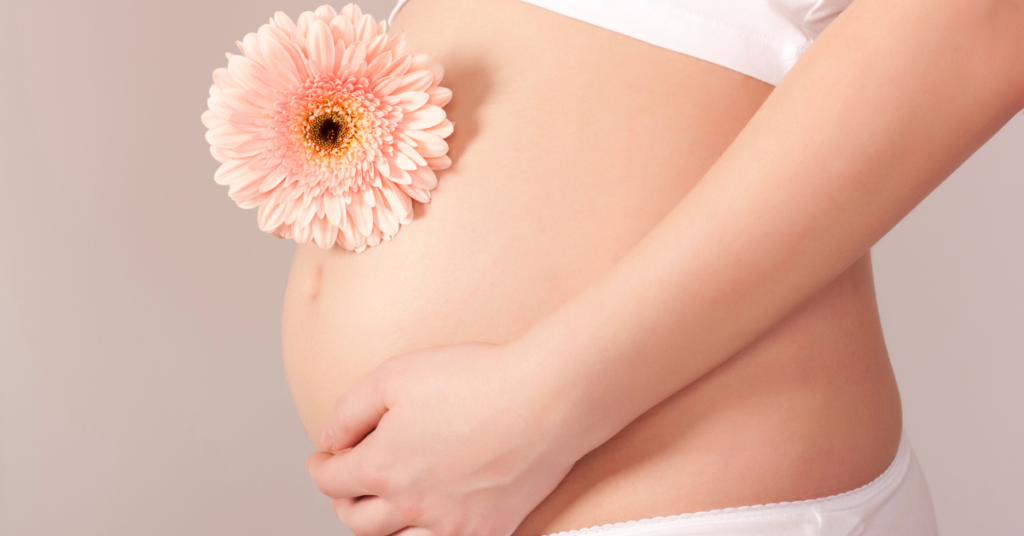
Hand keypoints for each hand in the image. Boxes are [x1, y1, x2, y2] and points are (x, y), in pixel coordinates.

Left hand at [306, 341, 578, 535]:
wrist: (547, 398)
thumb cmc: (476, 379)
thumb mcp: (394, 375)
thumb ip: (349, 411)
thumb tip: (330, 440)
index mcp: (382, 468)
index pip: (330, 481)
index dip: (320, 467)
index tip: (323, 458)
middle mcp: (411, 507)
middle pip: (356, 521)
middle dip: (345, 499)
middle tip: (350, 482)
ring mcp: (451, 526)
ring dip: (383, 526)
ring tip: (387, 507)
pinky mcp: (489, 532)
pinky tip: (429, 522)